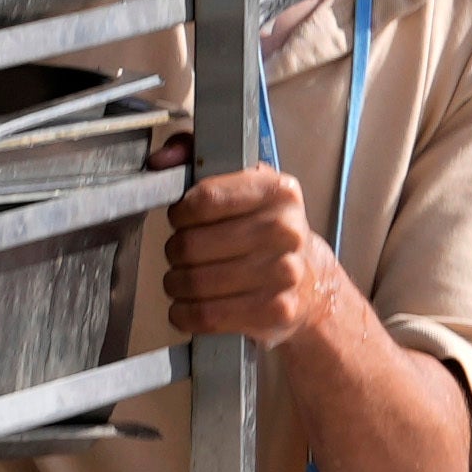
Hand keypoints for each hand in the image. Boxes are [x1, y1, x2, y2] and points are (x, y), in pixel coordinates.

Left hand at [155, 161, 359, 353]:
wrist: (310, 281)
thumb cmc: (262, 230)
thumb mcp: (240, 184)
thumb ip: (194, 155)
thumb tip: (160, 159)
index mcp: (278, 191)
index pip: (202, 200)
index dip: (181, 214)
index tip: (185, 219)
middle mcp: (286, 230)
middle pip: (190, 245)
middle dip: (177, 252)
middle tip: (187, 253)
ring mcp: (284, 272)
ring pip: (192, 282)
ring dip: (178, 284)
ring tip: (189, 279)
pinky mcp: (275, 310)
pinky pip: (204, 315)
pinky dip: (185, 313)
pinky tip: (192, 305)